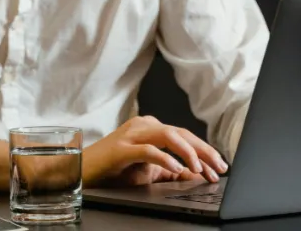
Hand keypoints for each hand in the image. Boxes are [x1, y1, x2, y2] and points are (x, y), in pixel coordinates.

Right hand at [82, 115, 228, 187]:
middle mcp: (143, 126)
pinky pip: (147, 150)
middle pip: (181, 133)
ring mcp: (131, 135)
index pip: (184, 136)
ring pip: (167, 135)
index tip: (219, 167)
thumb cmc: (113, 170)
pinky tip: (176, 168)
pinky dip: (165, 158)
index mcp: (150, 128)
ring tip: (200, 168)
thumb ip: (170, 170)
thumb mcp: (147, 171)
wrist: (81, 171)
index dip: (205, 151)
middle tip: (219, 167)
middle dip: (204, 151)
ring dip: (188, 152)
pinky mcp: (121, 149)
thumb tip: (196, 175)